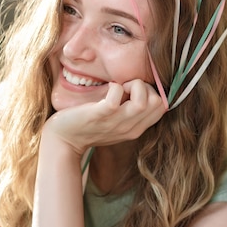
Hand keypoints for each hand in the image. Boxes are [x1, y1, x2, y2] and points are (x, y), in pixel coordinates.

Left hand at [45, 80, 165, 155]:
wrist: (63, 140)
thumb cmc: (88, 126)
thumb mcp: (116, 121)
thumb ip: (130, 110)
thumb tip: (141, 86)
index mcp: (135, 128)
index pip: (162, 107)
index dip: (153, 92)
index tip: (133, 91)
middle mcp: (129, 127)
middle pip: (158, 102)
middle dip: (145, 86)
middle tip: (125, 88)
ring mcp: (115, 122)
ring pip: (143, 101)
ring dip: (133, 86)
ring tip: (118, 88)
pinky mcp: (99, 115)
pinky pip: (116, 97)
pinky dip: (114, 87)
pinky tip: (106, 89)